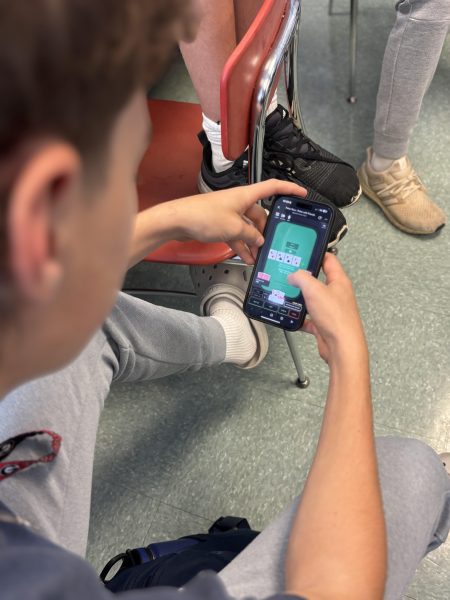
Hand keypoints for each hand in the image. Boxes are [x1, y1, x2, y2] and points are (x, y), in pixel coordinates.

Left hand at [171, 179, 306, 263]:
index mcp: (245, 196)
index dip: (289, 189)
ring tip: (258, 257)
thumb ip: (250, 235)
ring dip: (252, 242)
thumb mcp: (234, 228)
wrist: (177, 221)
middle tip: (270, 245)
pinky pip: (236, 234)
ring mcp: (229, 213)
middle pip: (259, 215)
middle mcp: (238, 202)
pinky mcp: (219, 223)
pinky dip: (241, 245)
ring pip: (247, 228)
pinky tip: (245, 256)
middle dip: (265, 232)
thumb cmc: (202, 216)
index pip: (273, 188)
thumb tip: (260, 240)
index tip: (301, 194)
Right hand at [287, 253, 366, 364]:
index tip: (304, 251)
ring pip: (312, 299)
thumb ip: (302, 278)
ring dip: (300, 298)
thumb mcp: (314, 290)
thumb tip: (294, 275)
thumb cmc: (337, 319)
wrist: (341, 347)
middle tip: (290, 273)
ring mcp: (331, 309)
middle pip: (318, 280)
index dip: (317, 253)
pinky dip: (300, 318)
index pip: (329, 260)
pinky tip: (292, 318)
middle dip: (303, 278)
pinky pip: (309, 318)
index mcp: (339, 281)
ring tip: (287, 294)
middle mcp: (336, 294)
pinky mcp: (324, 324)